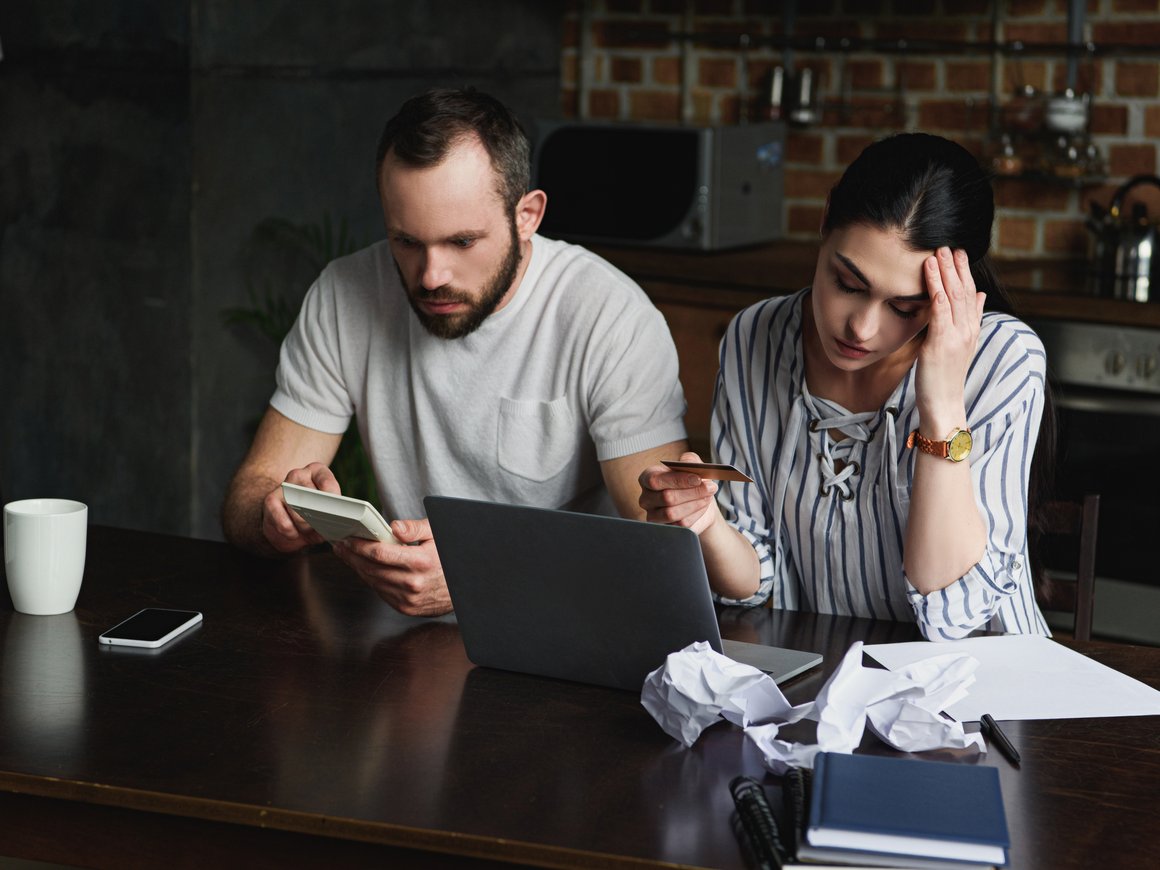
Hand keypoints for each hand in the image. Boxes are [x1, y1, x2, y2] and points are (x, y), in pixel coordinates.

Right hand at [261, 462, 339, 553]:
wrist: (285, 521)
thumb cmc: (312, 515)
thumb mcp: (327, 511)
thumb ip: (333, 511)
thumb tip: (336, 521)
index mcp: (318, 471)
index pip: (329, 485)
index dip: (334, 504)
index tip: (337, 515)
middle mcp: (299, 474)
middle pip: (313, 500)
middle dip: (319, 519)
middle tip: (321, 527)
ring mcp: (283, 486)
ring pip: (299, 514)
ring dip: (306, 529)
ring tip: (308, 530)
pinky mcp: (270, 500)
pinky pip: (285, 524)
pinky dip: (292, 534)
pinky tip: (294, 534)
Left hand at [332, 518, 450, 616]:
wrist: (462, 589)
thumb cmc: (448, 557)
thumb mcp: (437, 535)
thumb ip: (415, 528)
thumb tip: (394, 526)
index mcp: (421, 562)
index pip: (380, 553)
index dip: (360, 545)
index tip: (348, 539)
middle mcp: (413, 583)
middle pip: (371, 568)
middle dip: (352, 556)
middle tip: (341, 546)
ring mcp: (408, 599)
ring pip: (373, 581)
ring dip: (357, 568)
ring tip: (349, 556)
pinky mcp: (405, 608)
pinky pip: (380, 592)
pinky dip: (370, 579)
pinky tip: (364, 569)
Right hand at [637, 451, 720, 535]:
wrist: (699, 500)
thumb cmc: (692, 480)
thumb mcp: (692, 465)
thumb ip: (690, 460)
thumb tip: (688, 463)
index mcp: (647, 478)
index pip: (655, 480)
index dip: (677, 480)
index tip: (698, 478)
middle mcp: (646, 498)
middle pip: (666, 497)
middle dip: (692, 492)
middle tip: (711, 487)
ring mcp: (654, 516)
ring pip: (672, 513)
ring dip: (695, 504)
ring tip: (708, 496)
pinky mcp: (666, 529)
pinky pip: (681, 525)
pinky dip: (696, 514)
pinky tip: (703, 506)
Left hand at [916, 247, 985, 433]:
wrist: (944, 404)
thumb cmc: (944, 377)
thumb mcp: (959, 345)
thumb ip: (969, 319)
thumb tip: (979, 296)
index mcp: (971, 329)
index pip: (970, 294)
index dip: (964, 272)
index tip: (958, 253)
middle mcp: (967, 329)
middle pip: (964, 291)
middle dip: (956, 266)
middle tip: (948, 245)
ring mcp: (956, 335)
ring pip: (954, 295)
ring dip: (945, 271)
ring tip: (938, 251)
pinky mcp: (941, 342)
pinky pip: (939, 309)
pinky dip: (935, 287)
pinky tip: (929, 271)